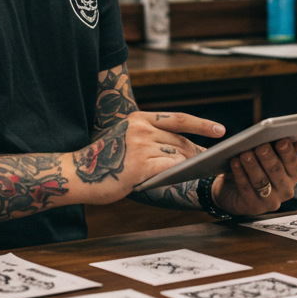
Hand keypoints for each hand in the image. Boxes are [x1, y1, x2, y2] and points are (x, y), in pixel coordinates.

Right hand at [73, 111, 223, 201]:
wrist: (77, 174)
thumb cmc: (102, 161)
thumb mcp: (125, 138)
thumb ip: (149, 138)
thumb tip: (182, 148)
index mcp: (138, 118)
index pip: (178, 118)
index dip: (201, 124)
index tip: (219, 130)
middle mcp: (141, 128)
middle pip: (180, 140)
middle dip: (198, 152)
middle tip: (211, 161)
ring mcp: (141, 146)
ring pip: (177, 156)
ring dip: (188, 166)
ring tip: (196, 172)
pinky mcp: (141, 166)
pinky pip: (170, 169)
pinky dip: (178, 175)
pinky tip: (182, 179)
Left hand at [212, 136, 296, 215]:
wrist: (235, 189)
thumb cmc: (257, 167)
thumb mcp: (272, 155)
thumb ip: (289, 146)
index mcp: (293, 176)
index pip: (293, 163)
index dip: (287, 152)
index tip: (281, 140)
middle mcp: (286, 190)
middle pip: (277, 172)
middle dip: (268, 158)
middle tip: (260, 146)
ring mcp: (270, 201)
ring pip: (261, 181)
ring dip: (252, 166)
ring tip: (244, 153)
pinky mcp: (253, 206)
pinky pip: (246, 189)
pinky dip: (240, 174)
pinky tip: (235, 163)